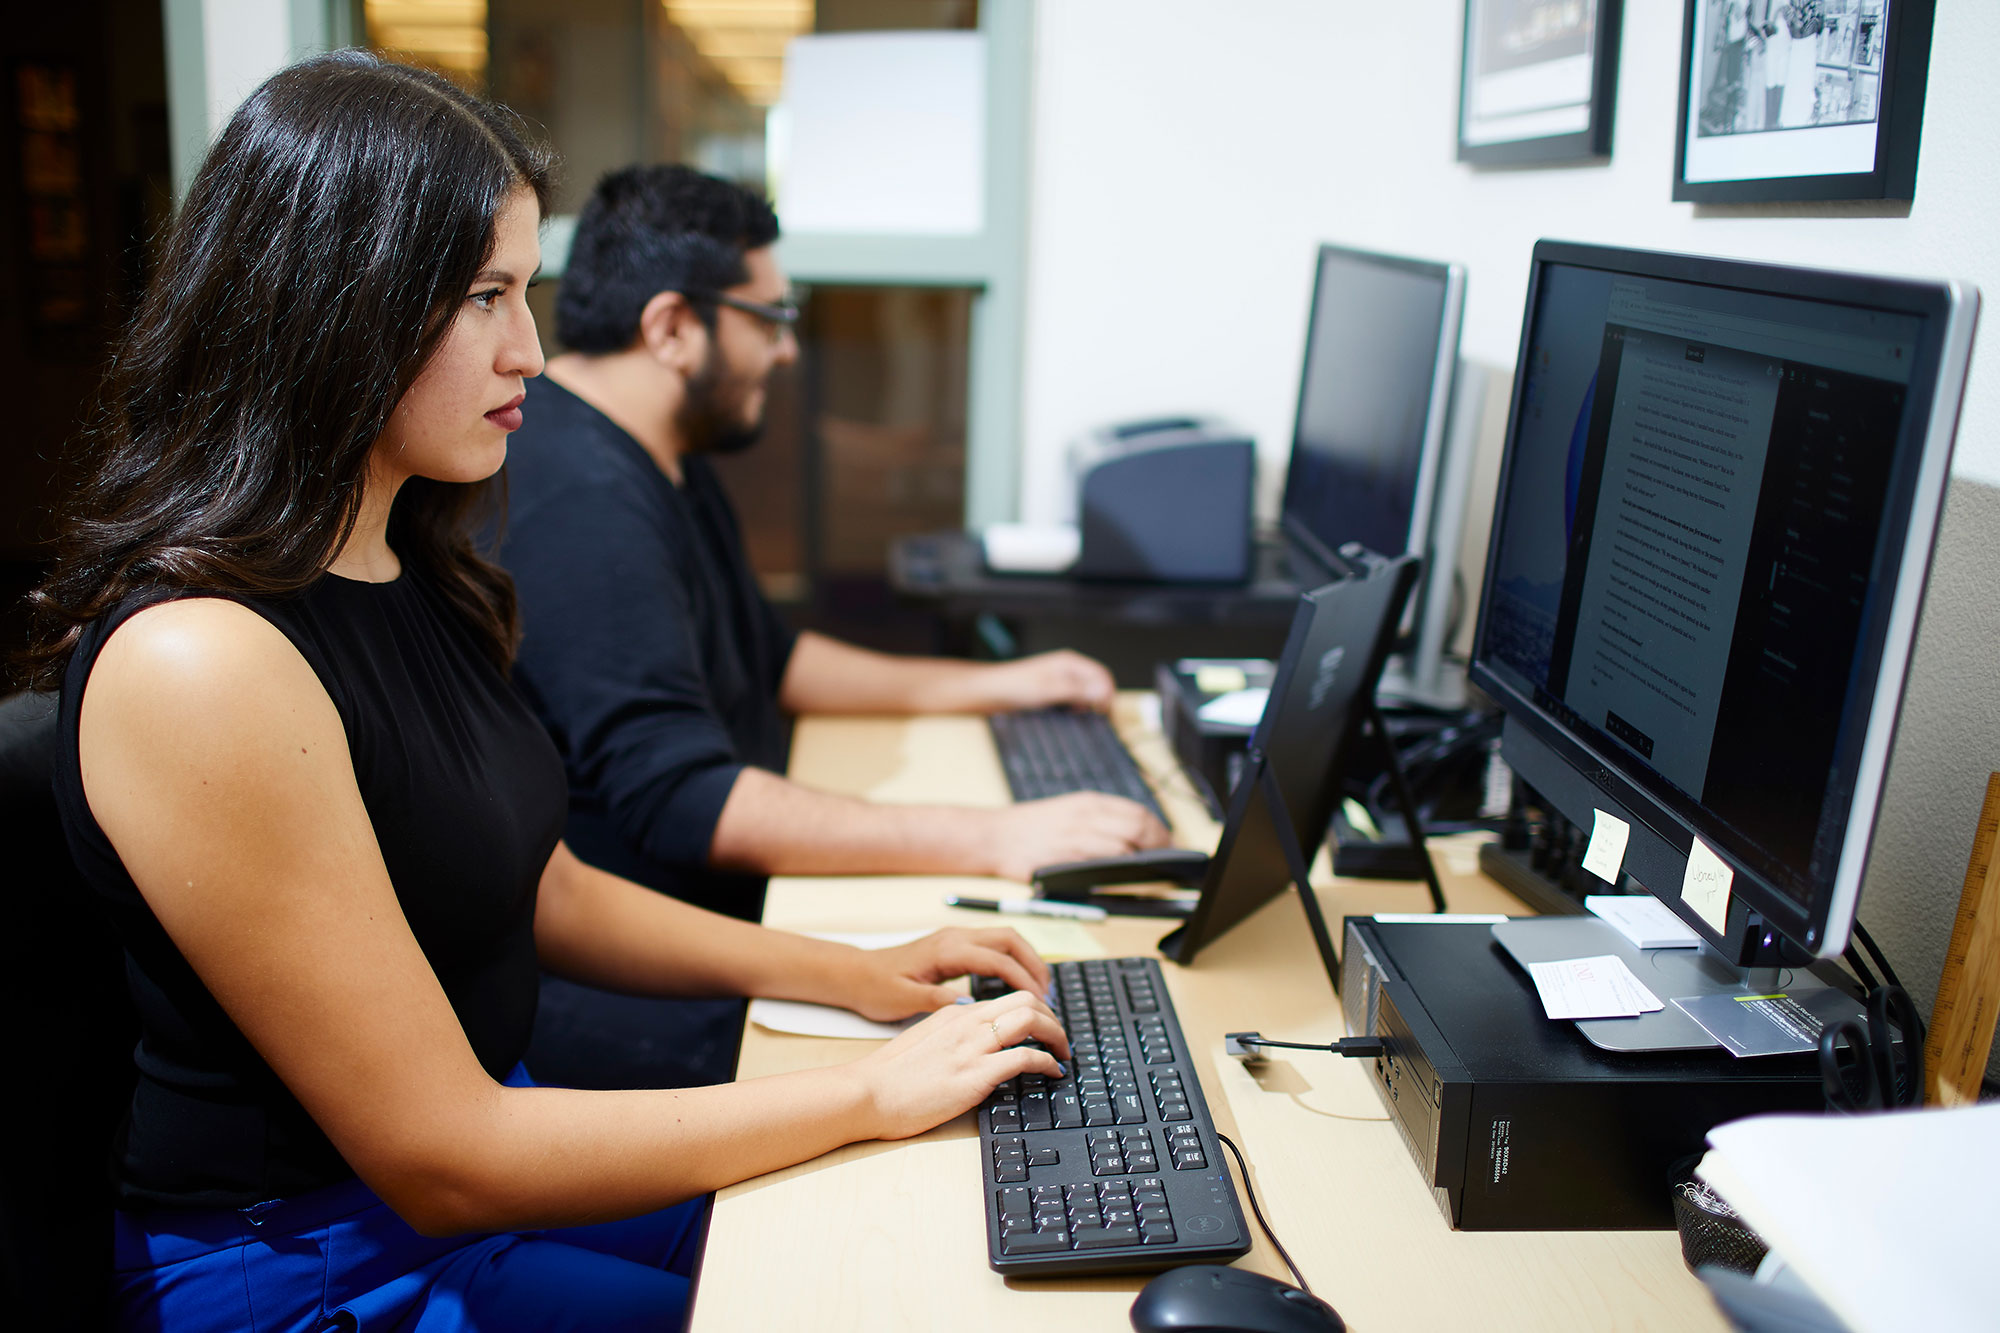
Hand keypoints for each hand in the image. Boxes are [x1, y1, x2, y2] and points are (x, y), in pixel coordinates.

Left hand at [830, 926, 1052, 1021]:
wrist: (855, 974)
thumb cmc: (876, 988)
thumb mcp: (904, 1001)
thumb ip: (938, 1002)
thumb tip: (971, 1007)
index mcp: (946, 951)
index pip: (998, 960)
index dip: (1023, 981)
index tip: (1040, 1004)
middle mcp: (955, 938)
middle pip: (1010, 940)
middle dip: (1034, 964)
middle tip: (1048, 995)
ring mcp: (955, 938)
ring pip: (1005, 939)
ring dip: (1026, 959)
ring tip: (1040, 989)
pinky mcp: (953, 945)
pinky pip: (993, 945)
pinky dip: (1012, 960)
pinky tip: (1016, 983)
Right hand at [852, 991, 1069, 1140]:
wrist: (866, 1093)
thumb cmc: (889, 1077)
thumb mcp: (924, 1042)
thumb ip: (952, 1036)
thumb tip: (978, 1045)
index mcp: (954, 1013)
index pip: (1007, 998)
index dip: (1035, 1011)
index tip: (1044, 1029)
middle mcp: (967, 1022)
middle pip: (1027, 999)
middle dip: (1053, 1017)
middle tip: (1060, 1039)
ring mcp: (972, 1047)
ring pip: (1032, 1019)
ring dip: (1057, 1035)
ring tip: (1063, 1054)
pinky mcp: (975, 1074)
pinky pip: (1026, 1057)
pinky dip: (1048, 1062)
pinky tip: (1052, 1073)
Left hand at [979, 650, 1115, 712]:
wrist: (990, 692)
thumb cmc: (1014, 687)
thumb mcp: (1047, 689)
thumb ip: (1075, 690)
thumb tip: (1101, 692)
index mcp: (1069, 663)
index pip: (1101, 674)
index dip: (1108, 692)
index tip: (1104, 711)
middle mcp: (1068, 669)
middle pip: (1097, 682)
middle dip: (1101, 698)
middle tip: (1098, 717)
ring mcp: (1061, 680)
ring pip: (1087, 692)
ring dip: (1090, 703)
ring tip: (1084, 716)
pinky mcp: (1054, 691)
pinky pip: (1075, 698)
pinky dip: (1078, 707)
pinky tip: (1071, 714)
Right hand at [981, 791, 1170, 881]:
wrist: (995, 836)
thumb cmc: (1031, 828)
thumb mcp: (1069, 812)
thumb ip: (1100, 821)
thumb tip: (1135, 837)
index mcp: (1089, 802)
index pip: (1138, 812)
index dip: (1160, 830)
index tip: (1170, 843)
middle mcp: (1087, 815)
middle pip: (1139, 827)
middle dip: (1160, 846)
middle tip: (1169, 860)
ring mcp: (1077, 836)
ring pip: (1125, 847)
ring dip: (1144, 862)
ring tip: (1153, 872)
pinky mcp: (1067, 857)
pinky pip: (1103, 866)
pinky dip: (1120, 872)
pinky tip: (1127, 878)